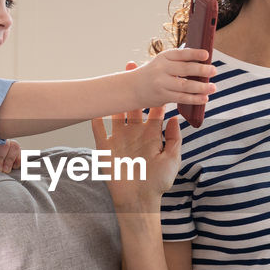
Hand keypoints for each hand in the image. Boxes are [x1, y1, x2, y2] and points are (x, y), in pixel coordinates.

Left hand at [0, 139, 21, 172]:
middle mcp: (0, 139)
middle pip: (5, 144)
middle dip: (0, 158)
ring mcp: (10, 146)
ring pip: (14, 147)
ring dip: (9, 160)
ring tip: (4, 170)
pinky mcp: (18, 154)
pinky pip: (22, 153)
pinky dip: (18, 160)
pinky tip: (13, 167)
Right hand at [91, 64, 182, 210]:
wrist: (138, 202)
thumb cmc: (157, 184)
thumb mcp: (172, 160)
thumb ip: (174, 140)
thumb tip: (175, 118)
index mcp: (152, 136)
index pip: (153, 109)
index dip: (155, 93)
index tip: (157, 76)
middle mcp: (135, 135)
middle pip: (134, 106)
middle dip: (134, 88)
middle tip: (132, 67)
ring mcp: (119, 140)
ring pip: (116, 113)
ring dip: (115, 98)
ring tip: (113, 80)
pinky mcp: (105, 149)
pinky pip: (98, 130)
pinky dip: (95, 118)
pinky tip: (94, 104)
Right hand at [131, 48, 215, 108]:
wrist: (133, 87)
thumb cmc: (154, 73)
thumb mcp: (163, 62)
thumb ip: (180, 62)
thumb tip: (204, 64)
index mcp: (164, 56)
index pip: (181, 53)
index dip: (195, 53)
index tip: (207, 54)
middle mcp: (162, 68)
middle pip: (185, 69)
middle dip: (202, 70)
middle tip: (214, 70)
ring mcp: (161, 83)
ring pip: (185, 85)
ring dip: (201, 87)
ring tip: (212, 87)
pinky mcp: (162, 96)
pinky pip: (181, 98)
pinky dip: (194, 99)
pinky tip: (204, 98)